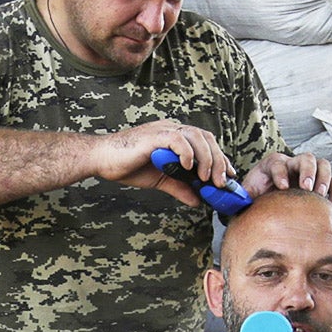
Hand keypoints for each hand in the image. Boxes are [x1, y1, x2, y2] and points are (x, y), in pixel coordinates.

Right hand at [91, 120, 232, 208]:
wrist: (102, 160)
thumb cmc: (127, 166)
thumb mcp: (161, 180)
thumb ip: (180, 187)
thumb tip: (198, 201)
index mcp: (176, 137)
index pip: (206, 143)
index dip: (221, 158)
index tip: (229, 176)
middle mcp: (173, 130)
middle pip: (206, 138)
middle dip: (219, 160)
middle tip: (221, 182)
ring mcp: (164, 130)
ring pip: (196, 137)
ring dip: (207, 158)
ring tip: (207, 178)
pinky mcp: (154, 136)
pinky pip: (178, 139)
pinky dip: (187, 152)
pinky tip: (188, 167)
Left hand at [243, 150, 331, 202]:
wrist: (269, 206)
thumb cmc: (256, 200)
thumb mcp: (244, 197)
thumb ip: (238, 197)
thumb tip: (226, 200)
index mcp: (272, 165)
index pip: (279, 163)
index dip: (281, 173)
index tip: (282, 187)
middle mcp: (293, 165)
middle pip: (306, 158)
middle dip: (308, 171)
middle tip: (307, 188)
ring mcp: (308, 173)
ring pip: (323, 165)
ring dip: (323, 178)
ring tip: (319, 195)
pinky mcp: (320, 184)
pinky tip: (331, 204)